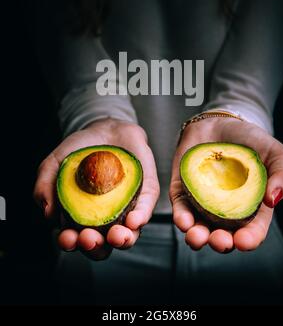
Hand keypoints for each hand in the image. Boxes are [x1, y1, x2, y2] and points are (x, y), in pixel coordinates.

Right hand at [34, 118, 159, 259]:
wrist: (105, 127)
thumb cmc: (79, 150)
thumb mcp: (54, 164)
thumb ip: (44, 186)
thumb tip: (49, 214)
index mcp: (81, 218)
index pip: (76, 240)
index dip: (70, 243)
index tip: (67, 237)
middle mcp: (105, 219)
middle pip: (102, 246)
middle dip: (95, 247)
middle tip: (89, 238)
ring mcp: (126, 208)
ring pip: (128, 235)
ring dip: (122, 240)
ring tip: (115, 235)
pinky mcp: (145, 194)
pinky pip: (145, 210)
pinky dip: (140, 218)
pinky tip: (133, 220)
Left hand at [170, 117, 282, 252]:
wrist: (219, 122)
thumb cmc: (250, 140)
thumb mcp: (276, 153)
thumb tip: (273, 200)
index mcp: (252, 208)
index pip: (252, 230)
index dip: (249, 239)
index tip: (244, 241)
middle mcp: (227, 212)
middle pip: (224, 236)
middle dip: (221, 243)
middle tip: (220, 241)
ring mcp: (203, 203)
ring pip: (199, 229)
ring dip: (197, 238)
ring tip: (197, 237)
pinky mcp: (183, 193)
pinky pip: (180, 209)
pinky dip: (181, 218)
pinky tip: (183, 221)